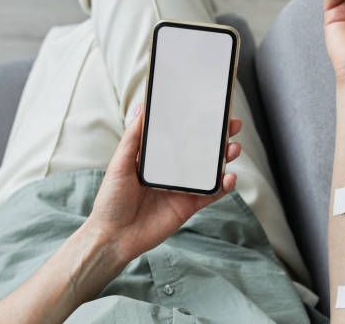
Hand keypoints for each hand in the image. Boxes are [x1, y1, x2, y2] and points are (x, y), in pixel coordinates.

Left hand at [85, 105, 242, 262]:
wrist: (113, 236)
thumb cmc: (111, 199)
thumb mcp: (119, 163)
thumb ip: (133, 137)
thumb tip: (143, 108)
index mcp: (157, 158)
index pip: (181, 135)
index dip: (196, 123)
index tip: (210, 110)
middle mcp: (172, 170)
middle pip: (201, 150)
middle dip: (219, 137)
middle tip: (232, 125)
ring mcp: (183, 188)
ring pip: (210, 170)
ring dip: (225, 158)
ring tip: (233, 149)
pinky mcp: (189, 205)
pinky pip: (211, 194)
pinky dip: (223, 186)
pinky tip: (229, 178)